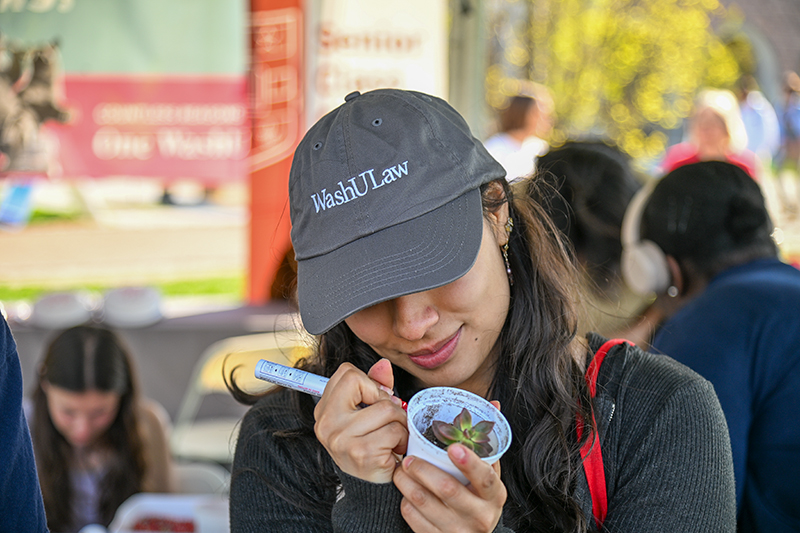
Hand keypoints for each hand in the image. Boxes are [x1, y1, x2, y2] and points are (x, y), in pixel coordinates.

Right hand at [313, 359, 407, 482]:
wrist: (370, 490)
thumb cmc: (371, 447)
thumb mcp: (368, 414)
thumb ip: (375, 386)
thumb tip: (383, 364)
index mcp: (324, 411)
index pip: (347, 373)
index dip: (368, 385)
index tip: (371, 405)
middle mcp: (326, 423)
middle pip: (363, 384)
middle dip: (384, 401)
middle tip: (385, 422)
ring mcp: (342, 438)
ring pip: (386, 408)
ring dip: (398, 423)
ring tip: (392, 438)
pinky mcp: (362, 452)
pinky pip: (395, 430)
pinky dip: (402, 439)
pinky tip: (393, 451)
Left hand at [393, 436, 505, 531]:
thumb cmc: (476, 495)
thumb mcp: (487, 472)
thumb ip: (486, 441)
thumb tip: (494, 403)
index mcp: (494, 494)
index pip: (485, 478)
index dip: (469, 463)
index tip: (453, 447)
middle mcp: (481, 515)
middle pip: (448, 489)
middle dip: (423, 470)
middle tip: (408, 458)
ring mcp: (459, 531)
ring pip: (425, 504)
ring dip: (407, 484)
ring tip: (400, 470)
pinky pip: (414, 519)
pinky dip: (405, 502)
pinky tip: (405, 492)